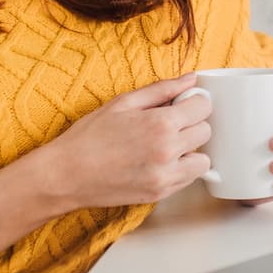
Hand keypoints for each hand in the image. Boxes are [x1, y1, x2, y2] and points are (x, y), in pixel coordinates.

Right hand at [42, 73, 212, 210]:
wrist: (66, 175)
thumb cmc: (89, 136)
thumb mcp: (123, 103)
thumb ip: (162, 89)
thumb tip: (190, 79)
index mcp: (160, 123)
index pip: (203, 107)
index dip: (194, 102)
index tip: (183, 104)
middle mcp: (168, 151)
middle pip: (206, 132)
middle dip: (192, 124)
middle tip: (170, 123)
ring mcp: (165, 176)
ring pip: (203, 161)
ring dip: (191, 151)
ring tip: (167, 145)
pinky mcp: (160, 194)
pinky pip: (188, 180)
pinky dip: (180, 169)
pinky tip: (159, 161)